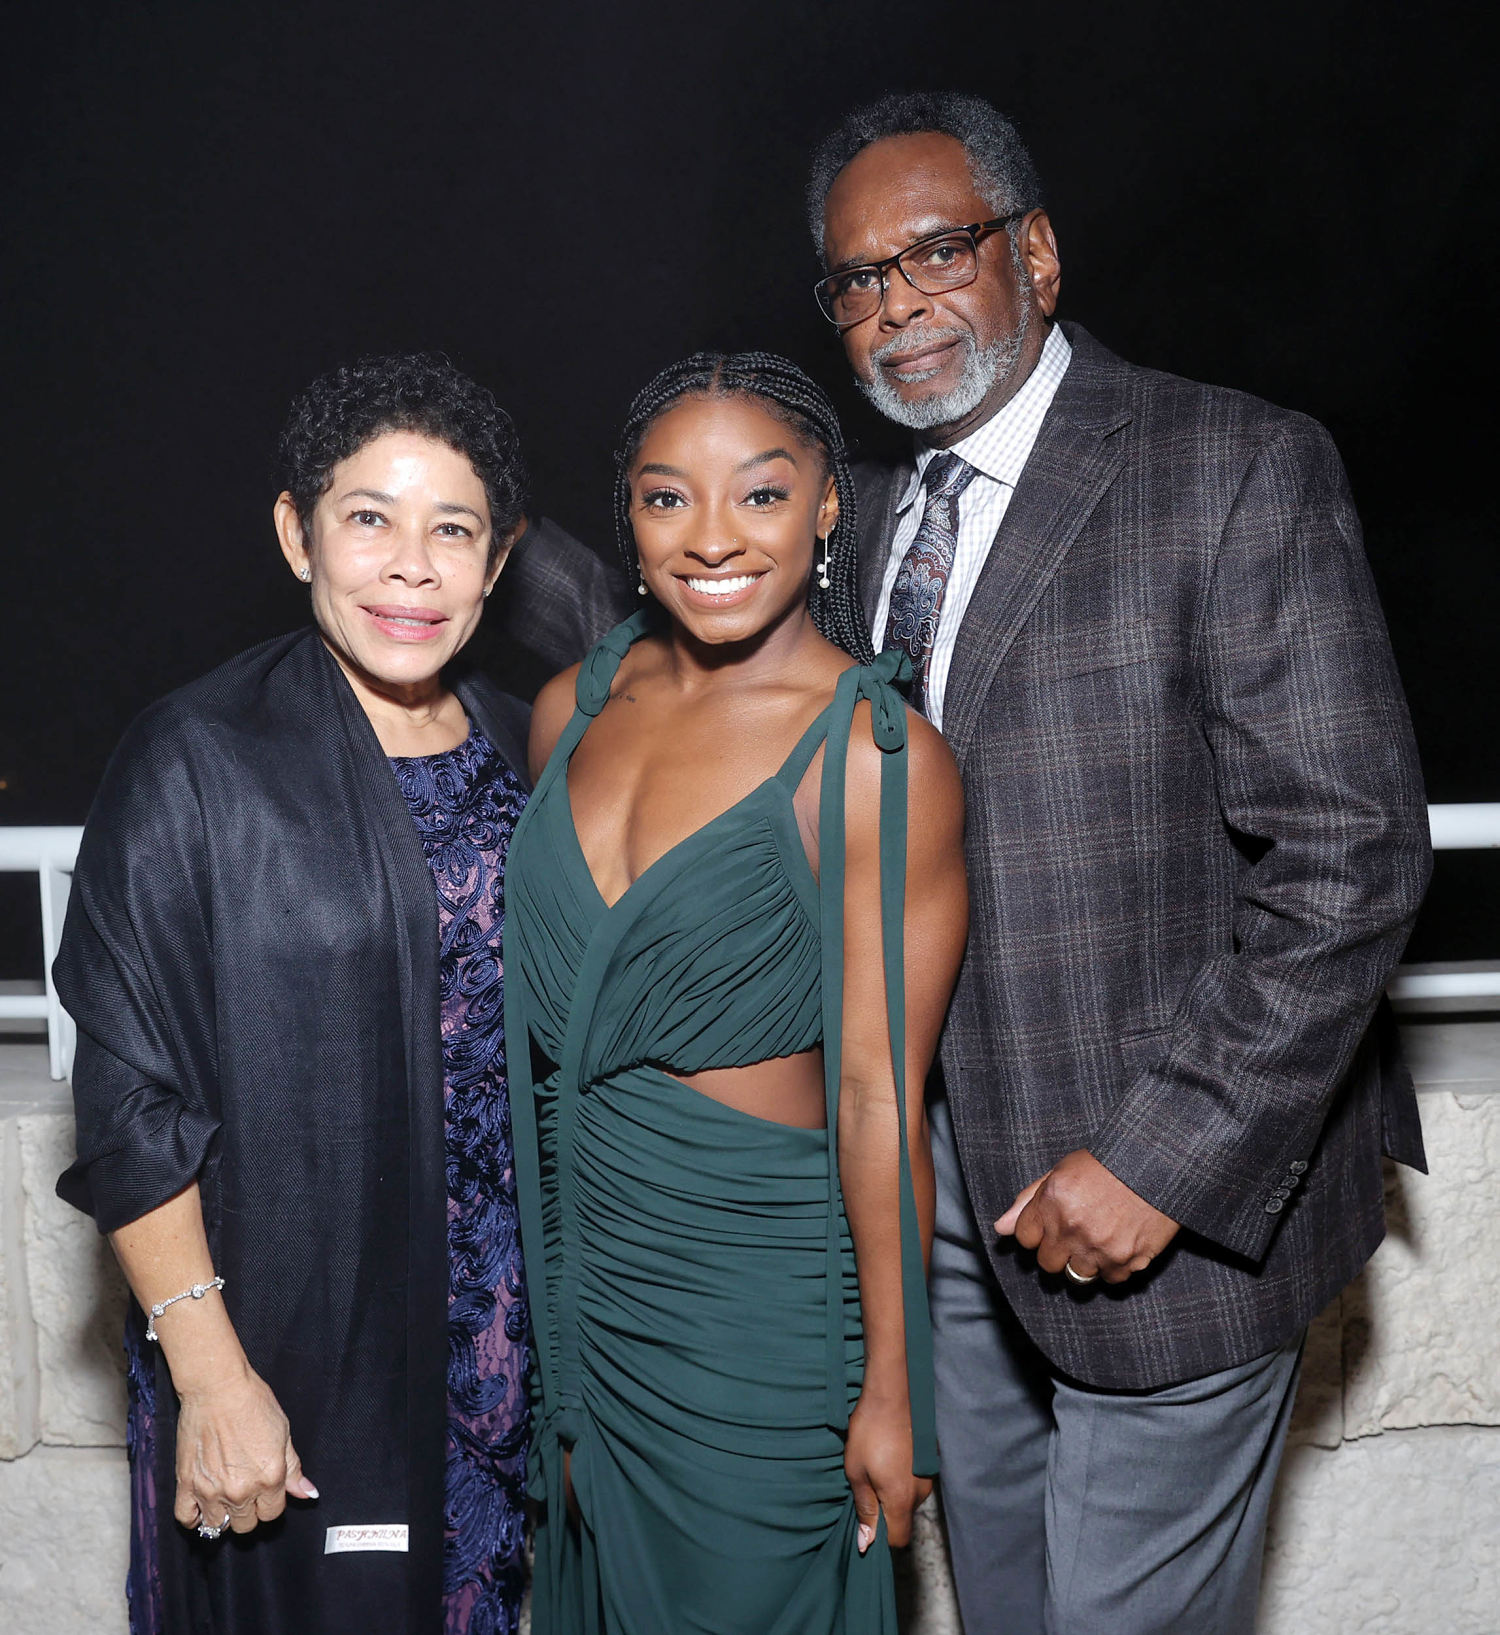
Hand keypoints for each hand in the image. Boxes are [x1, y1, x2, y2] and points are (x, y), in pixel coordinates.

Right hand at [172, 1366, 316, 1535]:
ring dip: (223, 1514)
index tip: (266, 1490)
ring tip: (225, 1495)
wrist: (218, 1388)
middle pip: (246, 1524)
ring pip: (218, 1526)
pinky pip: (186, 1518)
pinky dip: (194, 1517)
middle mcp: (241, 1490)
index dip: (271, 1502)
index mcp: (269, 1478)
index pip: (272, 1513)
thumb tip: (308, 1493)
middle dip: (249, 1510)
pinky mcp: (186, 1484)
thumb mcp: (284, 1433)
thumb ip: (294, 1469)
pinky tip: (202, 1505)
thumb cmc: (253, 1403)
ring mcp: (211, 1490)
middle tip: (246, 1490)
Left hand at [844, 1390, 931, 1553]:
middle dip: (886, 1512)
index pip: (898, 1539)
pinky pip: (915, 1482)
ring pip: (910, 1500)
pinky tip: (889, 1457)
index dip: (881, 1537)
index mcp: (901, 1500)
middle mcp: (920, 1493)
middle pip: (904, 1519)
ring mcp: (928, 1477)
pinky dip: (903, 1478)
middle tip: (867, 1487)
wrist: (892, 1395)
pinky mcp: (930, 1462)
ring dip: (894, 1493)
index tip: (867, 1522)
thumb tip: (866, 1543)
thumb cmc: (869, 1433)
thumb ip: (865, 1509)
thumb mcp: (857, 1472)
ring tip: (877, 1467)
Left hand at [995, 1149, 1178, 1284]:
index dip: (1037, 1232)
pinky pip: (1109, 1279)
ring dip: (1084, 1261)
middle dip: (1057, 1250)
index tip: (1051, 1224)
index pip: (1025, 1238)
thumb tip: (1000, 1229)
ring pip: (1076, 1276)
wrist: (1160, 1164)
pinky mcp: (1127, 1262)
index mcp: (1052, 1202)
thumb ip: (1028, 1201)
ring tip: (1098, 1237)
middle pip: (1047, 1263)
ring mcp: (1100, 1248)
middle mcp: (1072, 1229)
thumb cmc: (1108, 1163)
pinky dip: (1112, 1267)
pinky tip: (1119, 1243)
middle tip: (1076, 1232)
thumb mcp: (1062, 1171)